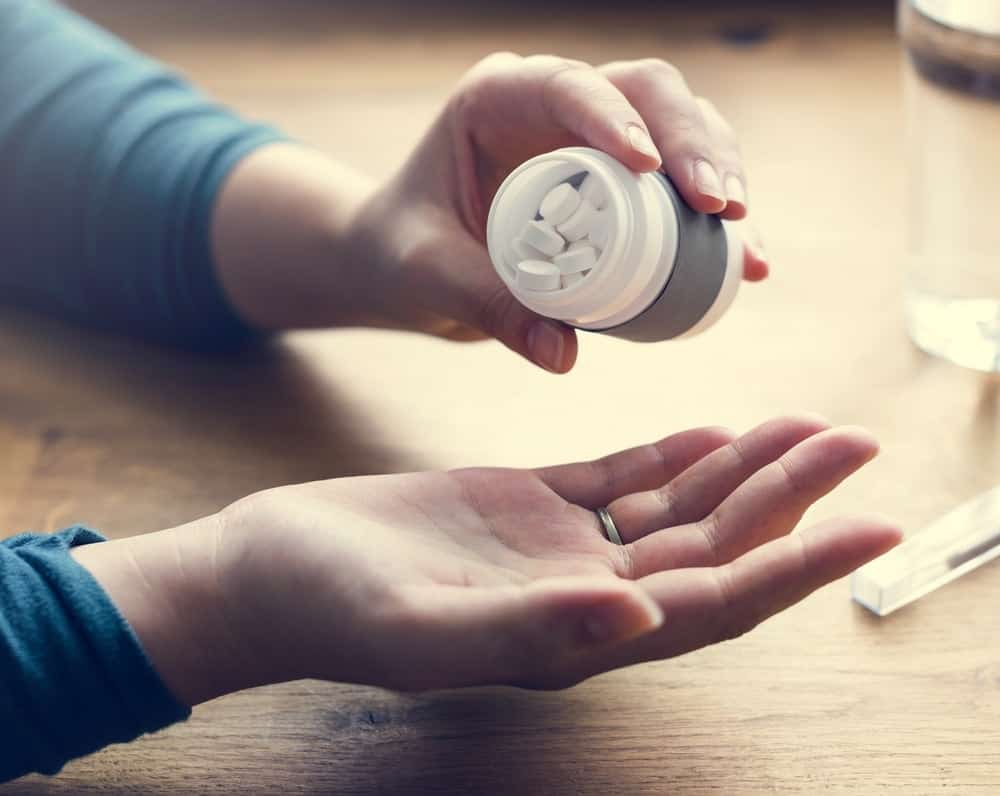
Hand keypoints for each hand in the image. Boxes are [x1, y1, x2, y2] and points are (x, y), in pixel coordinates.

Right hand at [77, 416, 897, 702]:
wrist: (273, 569)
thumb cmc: (329, 607)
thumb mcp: (421, 626)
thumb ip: (531, 629)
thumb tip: (644, 619)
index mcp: (573, 636)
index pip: (712, 604)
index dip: (795, 567)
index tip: (870, 525)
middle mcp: (583, 595)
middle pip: (713, 547)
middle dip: (791, 500)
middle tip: (857, 442)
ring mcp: (560, 547)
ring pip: (679, 508)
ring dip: (746, 469)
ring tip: (810, 426)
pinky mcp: (530, 503)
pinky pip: (623, 477)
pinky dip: (676, 455)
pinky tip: (718, 430)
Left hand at [350, 53, 768, 372]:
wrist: (410, 263)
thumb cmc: (406, 252)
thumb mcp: (429, 276)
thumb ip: (485, 306)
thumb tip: (562, 355)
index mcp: (497, 99)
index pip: (567, 85)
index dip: (615, 116)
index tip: (651, 168)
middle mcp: (554, 104)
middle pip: (647, 93)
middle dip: (693, 143)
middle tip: (719, 207)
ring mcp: (594, 136)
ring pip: (681, 126)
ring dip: (721, 172)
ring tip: (741, 238)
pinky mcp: (620, 179)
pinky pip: (680, 183)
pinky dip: (714, 219)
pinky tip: (746, 262)